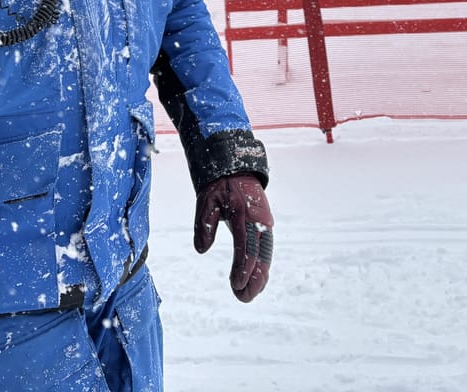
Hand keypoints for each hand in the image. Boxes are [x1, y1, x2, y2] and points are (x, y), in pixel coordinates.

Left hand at [193, 174, 272, 301]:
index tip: (235, 285)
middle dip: (253, 279)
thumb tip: (201, 250)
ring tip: (248, 295)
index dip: (242, 267)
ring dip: (259, 277)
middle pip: (261, 255)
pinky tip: (256, 282)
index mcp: (244, 214)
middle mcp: (259, 220)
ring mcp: (265, 223)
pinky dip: (262, 266)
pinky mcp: (265, 226)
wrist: (236, 167)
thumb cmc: (218, 185)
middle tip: (243, 298)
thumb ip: (204, 225)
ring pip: (266, 255)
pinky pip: (265, 249)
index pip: (246, 246)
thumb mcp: (206, 200)